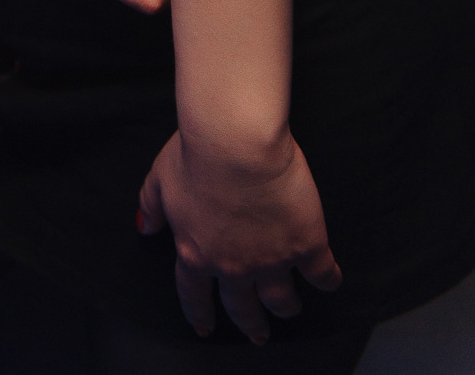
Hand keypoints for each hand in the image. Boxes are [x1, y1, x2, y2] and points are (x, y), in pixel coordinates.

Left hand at [138, 129, 341, 344]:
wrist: (236, 141)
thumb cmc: (196, 152)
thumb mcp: (161, 177)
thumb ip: (151, 204)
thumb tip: (145, 227)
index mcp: (195, 252)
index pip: (194, 295)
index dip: (199, 314)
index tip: (204, 328)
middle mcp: (233, 266)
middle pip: (241, 307)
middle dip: (249, 323)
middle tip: (257, 333)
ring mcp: (271, 259)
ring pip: (281, 299)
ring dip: (285, 306)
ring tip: (291, 306)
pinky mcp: (306, 244)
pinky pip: (321, 274)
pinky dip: (328, 280)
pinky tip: (330, 280)